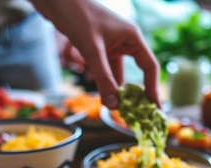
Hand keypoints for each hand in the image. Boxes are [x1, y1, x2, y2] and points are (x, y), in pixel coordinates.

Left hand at [32, 0, 159, 108]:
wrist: (56, 0)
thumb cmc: (78, 16)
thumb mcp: (92, 50)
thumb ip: (103, 78)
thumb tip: (113, 106)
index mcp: (132, 37)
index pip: (149, 67)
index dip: (153, 88)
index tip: (154, 108)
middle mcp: (124, 41)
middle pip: (134, 72)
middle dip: (133, 92)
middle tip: (133, 113)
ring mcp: (110, 44)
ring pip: (116, 72)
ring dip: (115, 88)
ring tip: (115, 107)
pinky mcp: (96, 47)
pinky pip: (104, 69)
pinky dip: (102, 80)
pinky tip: (98, 92)